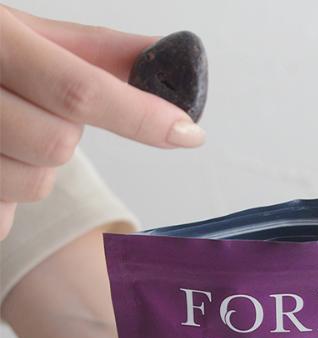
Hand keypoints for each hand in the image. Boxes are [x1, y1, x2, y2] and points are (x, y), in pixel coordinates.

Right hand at [0, 5, 204, 239]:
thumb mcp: (20, 33)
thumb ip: (94, 50)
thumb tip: (165, 55)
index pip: (77, 89)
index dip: (140, 116)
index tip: (189, 132)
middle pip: (57, 145)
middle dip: (63, 135)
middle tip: (33, 108)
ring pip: (33, 182)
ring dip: (34, 164)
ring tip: (3, 133)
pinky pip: (2, 213)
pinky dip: (7, 191)